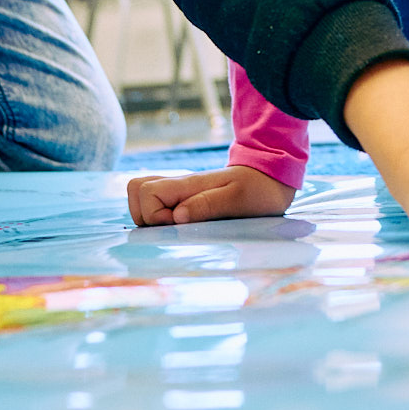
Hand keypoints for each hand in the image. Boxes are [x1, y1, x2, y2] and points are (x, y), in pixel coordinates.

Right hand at [127, 166, 296, 225]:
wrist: (272, 178)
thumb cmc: (258, 190)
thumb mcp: (238, 199)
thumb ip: (208, 205)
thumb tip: (177, 216)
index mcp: (187, 185)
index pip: (146, 191)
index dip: (154, 214)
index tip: (179, 226)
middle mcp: (178, 186)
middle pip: (136, 191)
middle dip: (145, 216)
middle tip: (174, 229)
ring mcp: (180, 193)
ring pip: (143, 197)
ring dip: (150, 217)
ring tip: (176, 231)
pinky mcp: (185, 200)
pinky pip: (157, 204)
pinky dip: (159, 218)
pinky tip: (181, 229)